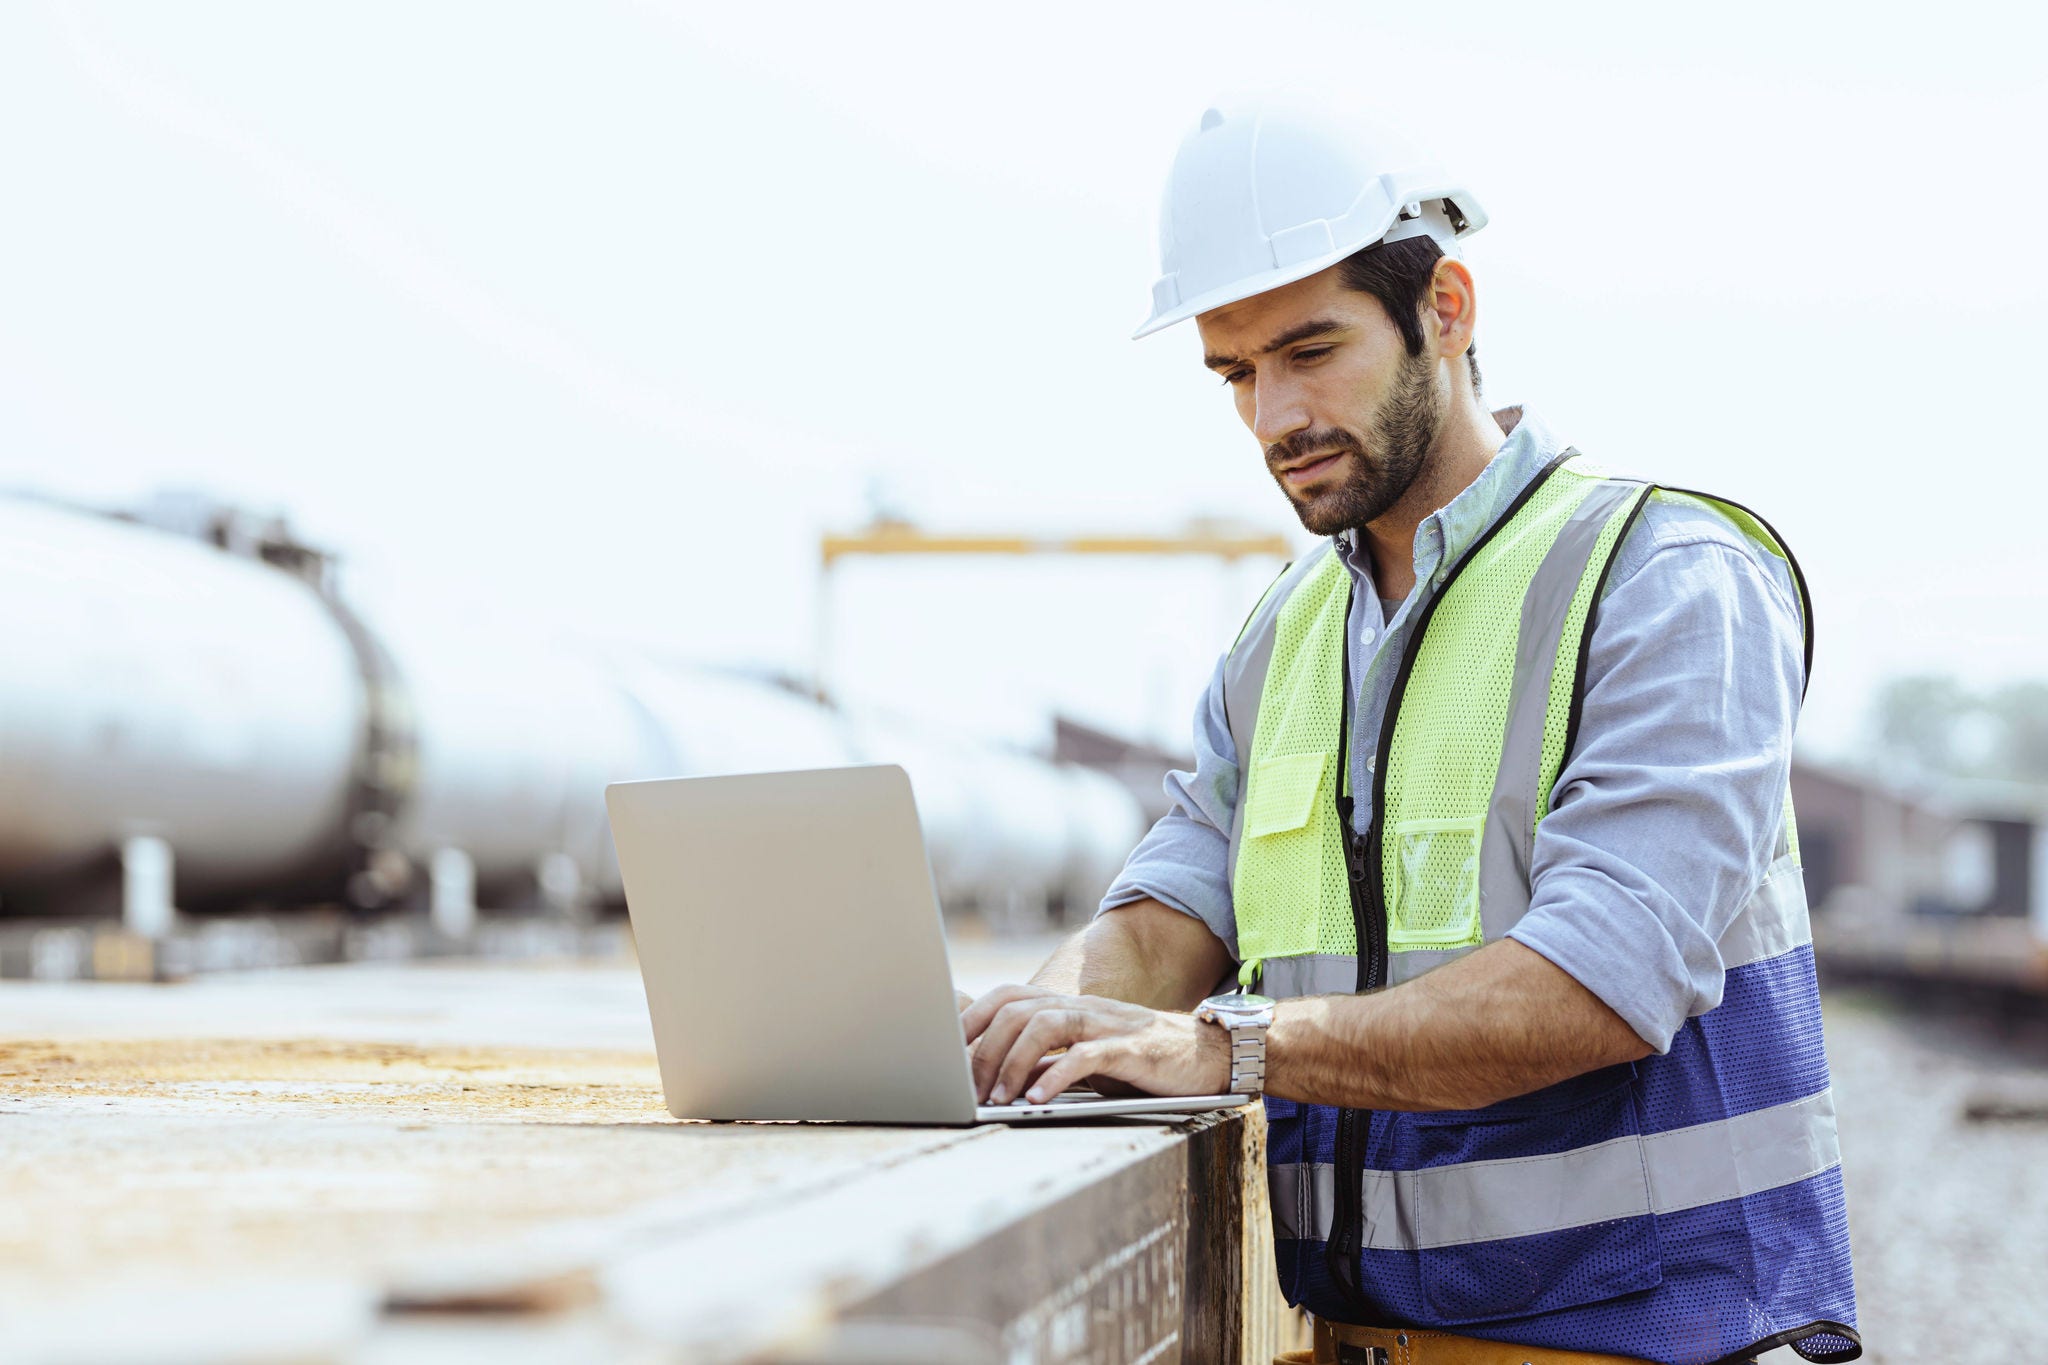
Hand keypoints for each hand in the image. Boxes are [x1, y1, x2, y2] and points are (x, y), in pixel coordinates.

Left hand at [959, 983, 1229, 1104]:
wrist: (1206, 1056)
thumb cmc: (1138, 1061)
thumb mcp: (1084, 1056)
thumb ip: (1045, 1058)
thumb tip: (992, 1074)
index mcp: (1067, 1006)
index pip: (1006, 996)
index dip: (971, 1018)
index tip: (944, 1052)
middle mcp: (1082, 1007)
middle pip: (1017, 1009)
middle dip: (986, 1048)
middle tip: (971, 1089)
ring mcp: (1107, 1024)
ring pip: (1046, 1025)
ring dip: (1014, 1063)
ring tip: (998, 1099)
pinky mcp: (1132, 1048)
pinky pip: (1086, 1055)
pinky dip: (1056, 1075)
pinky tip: (1037, 1100)